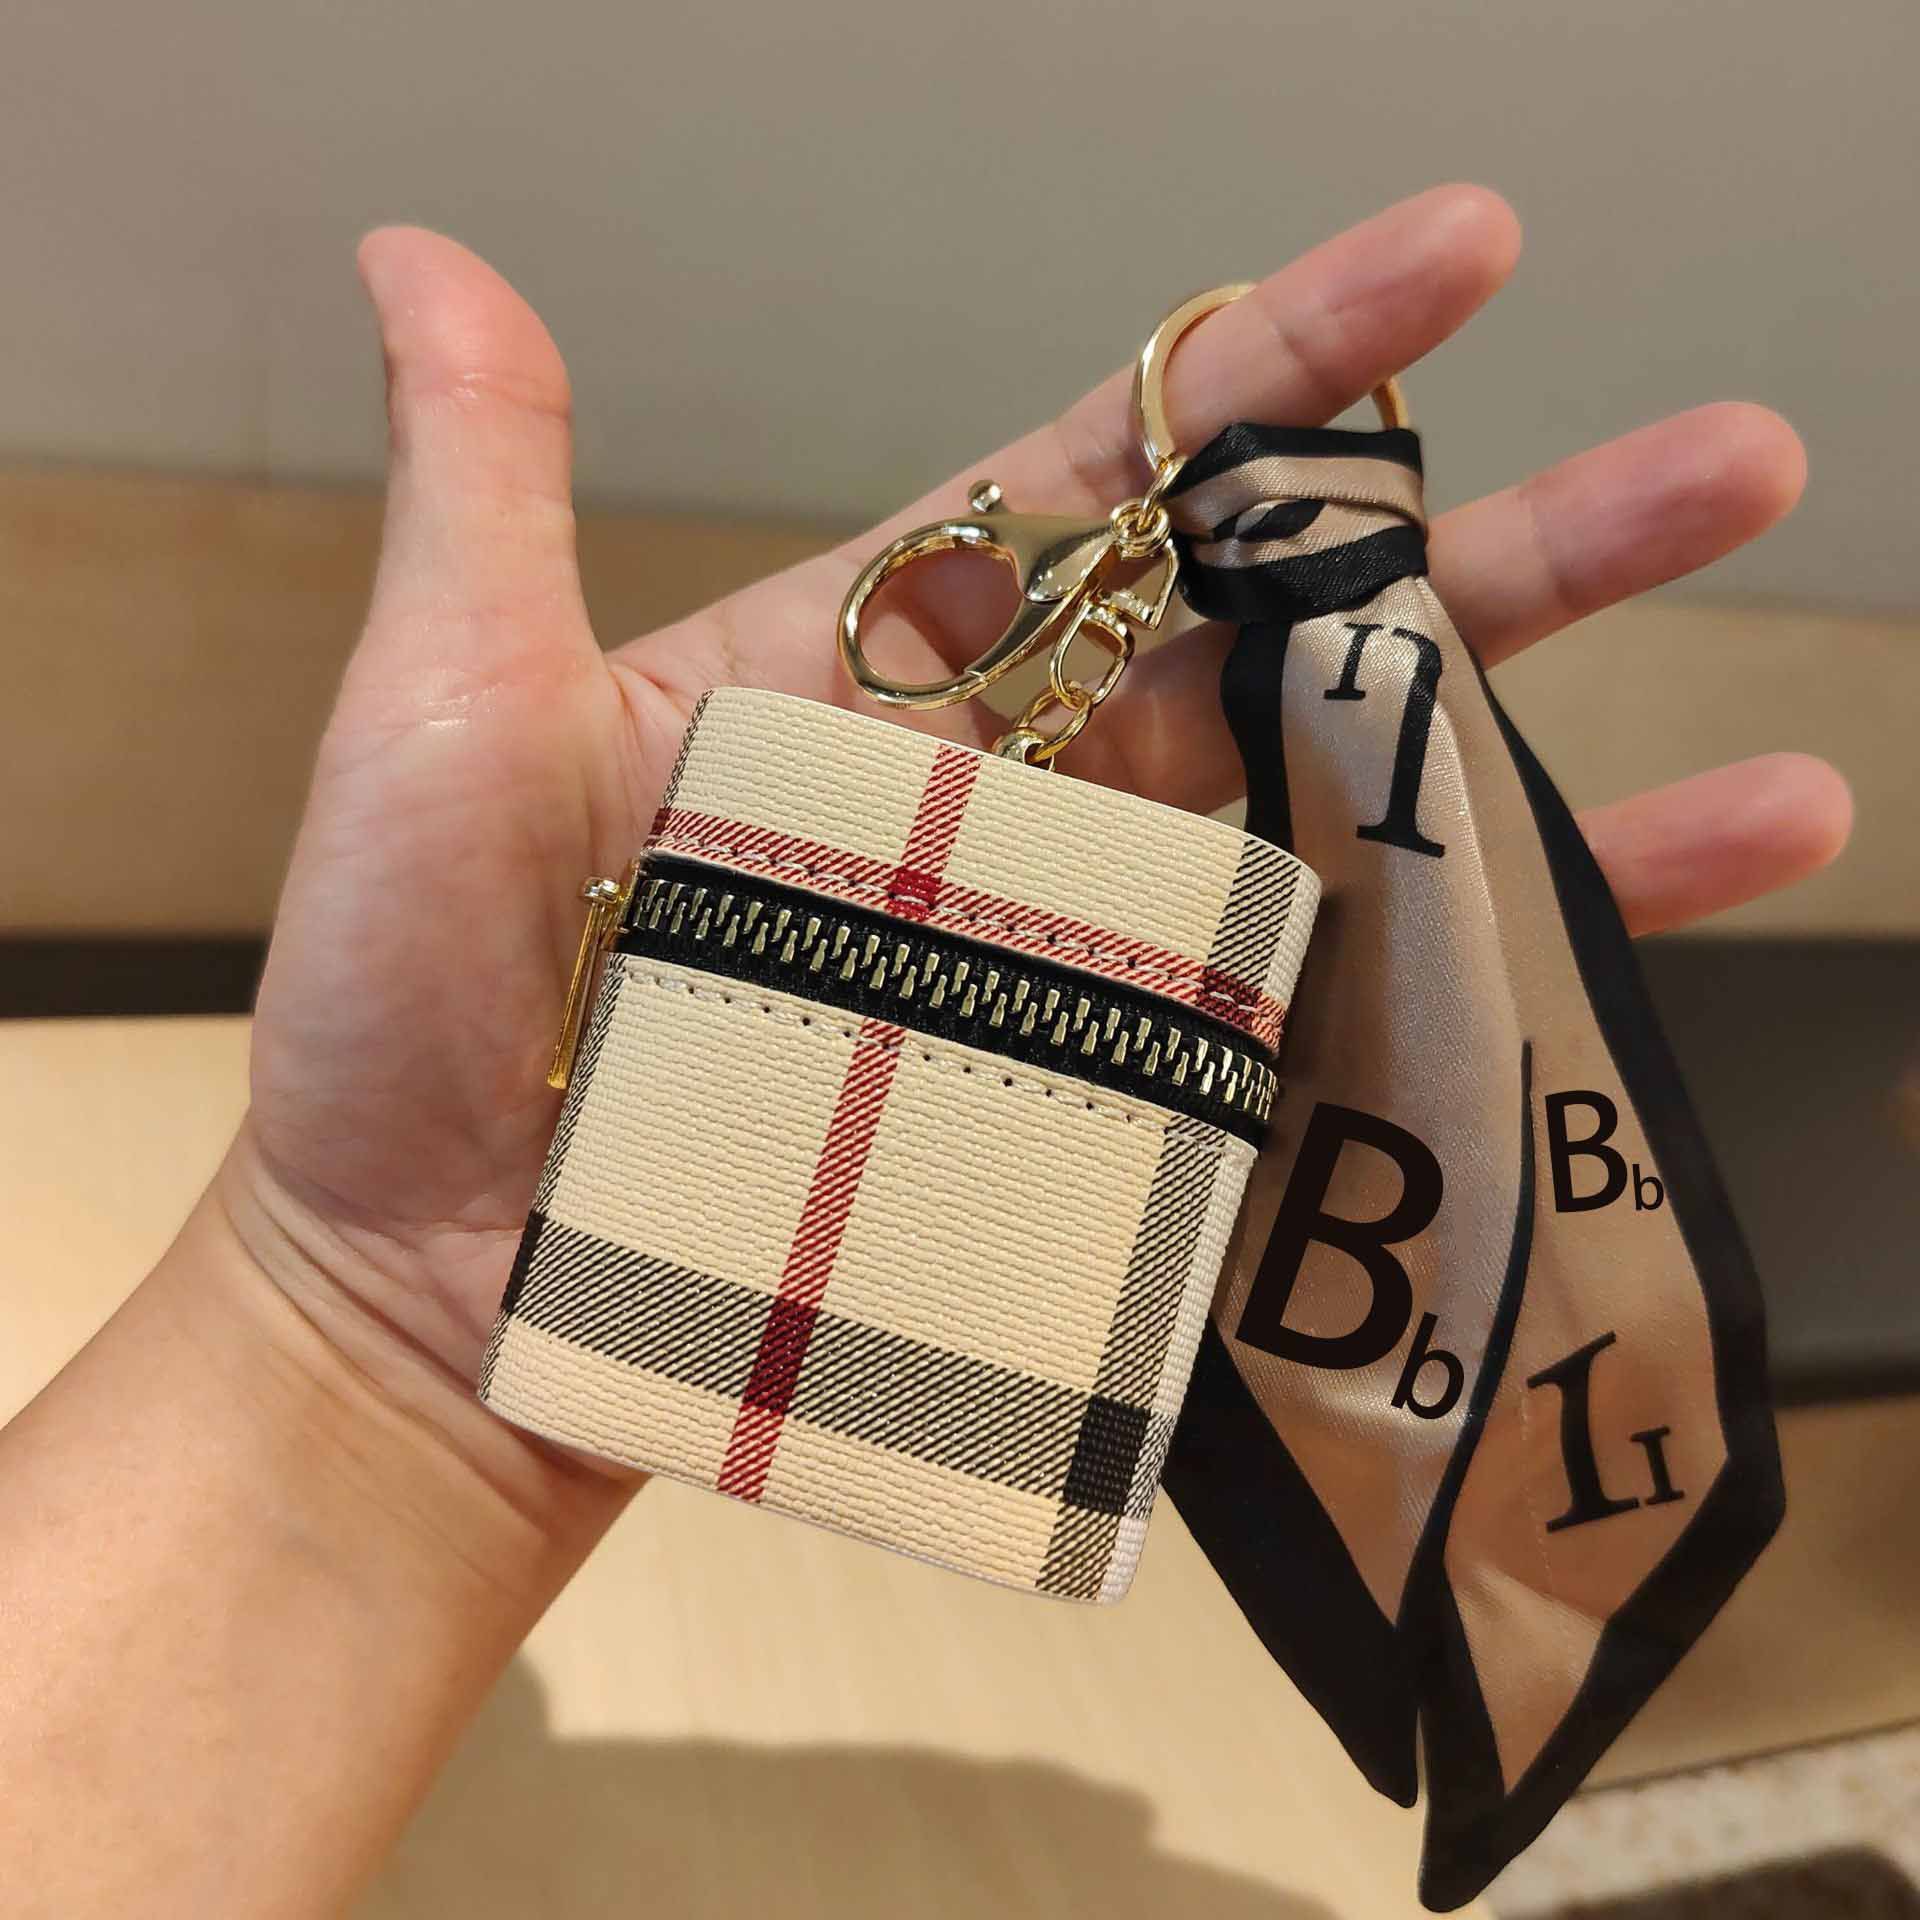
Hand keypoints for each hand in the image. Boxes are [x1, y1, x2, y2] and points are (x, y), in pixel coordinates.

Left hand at [236, 185, 1849, 1495]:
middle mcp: (1007, 818)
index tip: (1461, 261)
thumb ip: (491, 489)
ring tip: (1795, 779)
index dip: (1284, 374)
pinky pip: (1288, 1083)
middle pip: (1291, 663)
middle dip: (1510, 567)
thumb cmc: (407, 1021)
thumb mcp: (445, 719)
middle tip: (1731, 468)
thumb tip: (426, 246)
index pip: (1116, 486)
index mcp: (878, 682)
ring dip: (1558, 819)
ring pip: (1333, 871)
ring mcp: (1066, 988)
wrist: (427, 1305)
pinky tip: (1628, 1013)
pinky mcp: (1082, 1150)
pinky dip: (1444, 1054)